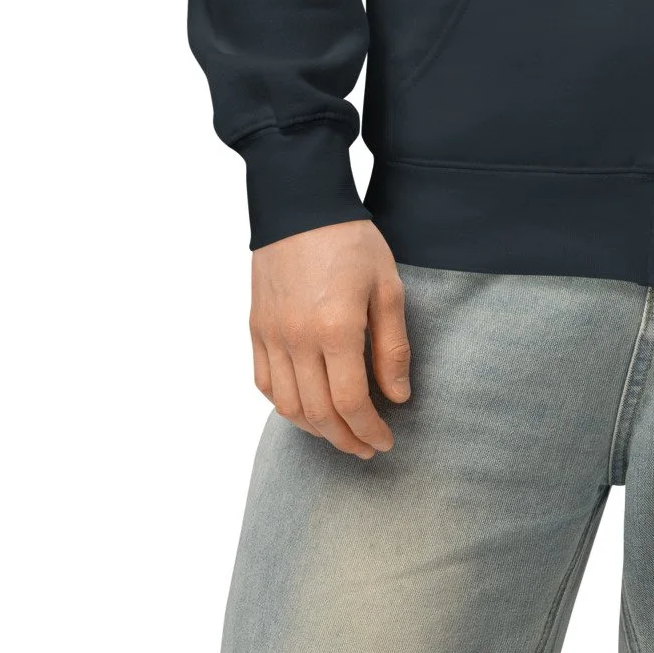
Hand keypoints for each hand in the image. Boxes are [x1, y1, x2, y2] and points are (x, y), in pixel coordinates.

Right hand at [249, 218, 410, 458]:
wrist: (300, 204)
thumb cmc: (351, 240)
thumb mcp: (387, 286)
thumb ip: (393, 346)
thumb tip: (397, 396)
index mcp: (336, 329)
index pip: (350, 403)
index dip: (369, 430)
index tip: (385, 441)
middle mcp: (298, 340)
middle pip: (318, 414)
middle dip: (345, 439)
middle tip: (367, 448)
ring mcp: (272, 336)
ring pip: (288, 406)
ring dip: (315, 430)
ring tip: (340, 433)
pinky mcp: (256, 328)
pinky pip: (265, 383)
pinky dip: (285, 406)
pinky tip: (306, 407)